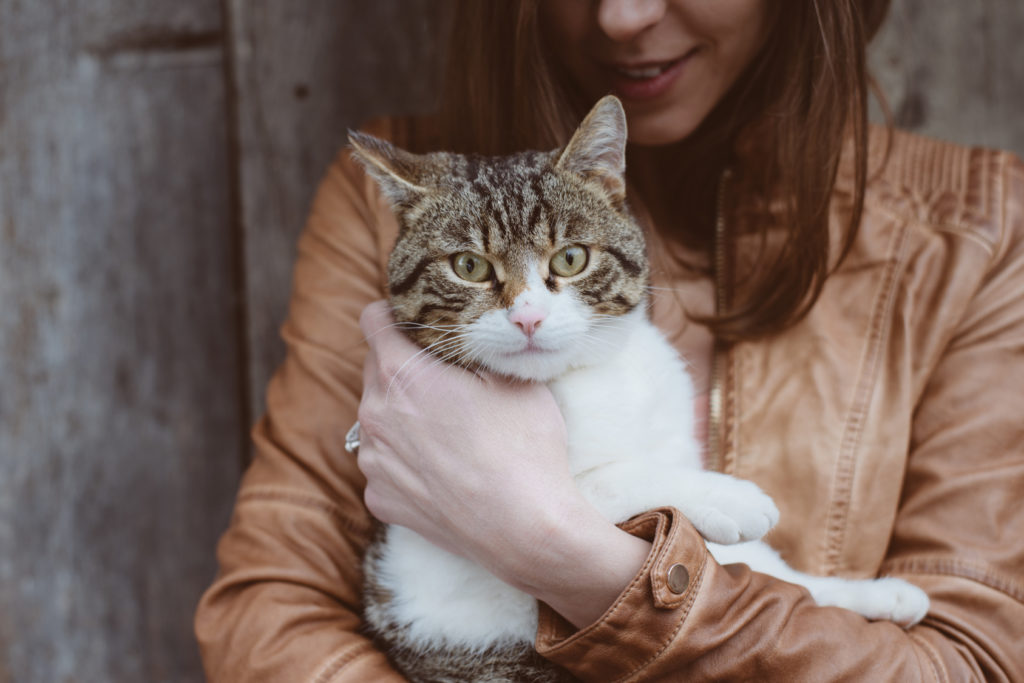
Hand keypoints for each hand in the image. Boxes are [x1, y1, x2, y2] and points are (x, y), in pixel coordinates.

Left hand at [356, 301, 650, 627]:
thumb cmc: (524, 447)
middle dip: (405, 366)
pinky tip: (445, 470)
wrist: (526, 529)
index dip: (395, 313)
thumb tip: (467, 336)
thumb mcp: (513, 378)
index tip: (415, 319)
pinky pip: (386, 463)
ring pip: (380, 419)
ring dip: (404, 415)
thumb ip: (476, 349)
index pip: (373, 320)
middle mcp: (374, 413)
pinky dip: (406, 460)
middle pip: (377, 370)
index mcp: (402, 373)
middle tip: (447, 378)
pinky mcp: (380, 498)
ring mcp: (373, 460)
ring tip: (451, 431)